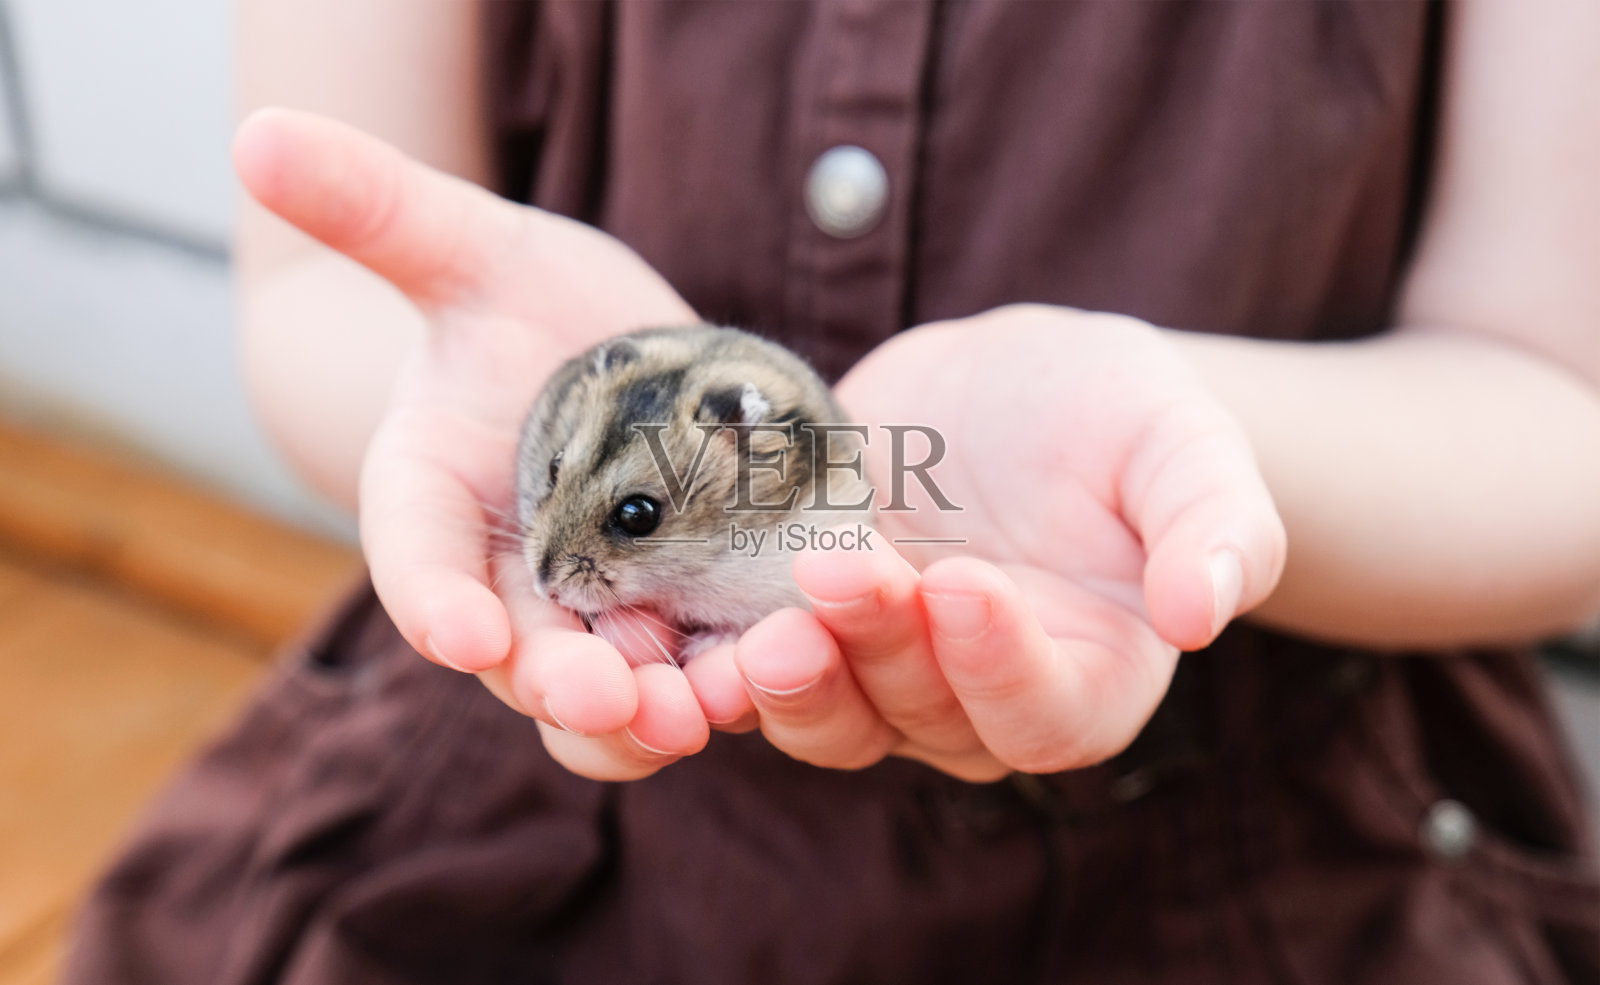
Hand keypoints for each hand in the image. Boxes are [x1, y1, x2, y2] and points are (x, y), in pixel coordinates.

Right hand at [235, 109, 718, 777]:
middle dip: (559, 682)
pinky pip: (701, 678)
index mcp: (434, 501)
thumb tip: (255, 137)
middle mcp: (510, 579)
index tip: (458, 632)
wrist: (624, 362)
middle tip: (603, 695)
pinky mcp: (689, 620)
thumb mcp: (468, 250)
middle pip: (520, 658)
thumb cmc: (525, 306)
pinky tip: (780, 674)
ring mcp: (601, 613)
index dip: (433, 599)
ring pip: (611, 700)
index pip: (417, 559)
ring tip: (695, 712)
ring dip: (647, 718)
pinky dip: (732, 689)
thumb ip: (376, 209)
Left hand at [687, 305, 1287, 779]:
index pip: (1045, 711)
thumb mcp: (1183, 444)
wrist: (1006, 389)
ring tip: (750, 623)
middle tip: (833, 576)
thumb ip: (1216, 524)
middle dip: (877, 649)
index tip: (964, 582)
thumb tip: (1208, 613)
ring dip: (786, 681)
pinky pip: (749, 669)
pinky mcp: (798, 631)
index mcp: (1084, 679)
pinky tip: (671, 618)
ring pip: (827, 714)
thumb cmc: (1115, 416)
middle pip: (922, 716)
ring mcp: (879, 675)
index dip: (1002, 664)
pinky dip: (712, 657)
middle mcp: (975, 702)